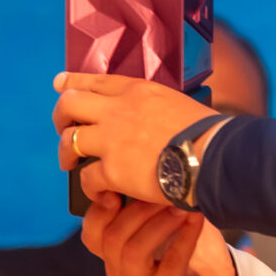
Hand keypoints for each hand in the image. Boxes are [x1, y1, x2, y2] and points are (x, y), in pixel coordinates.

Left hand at [52, 73, 218, 204]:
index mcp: (138, 91)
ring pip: (68, 140)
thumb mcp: (178, 104)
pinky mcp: (113, 170)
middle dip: (61, 117)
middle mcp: (118, 110)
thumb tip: (151, 121)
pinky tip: (100, 195)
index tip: (60, 84)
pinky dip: (90, 188)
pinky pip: (86, 178)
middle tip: (64, 129)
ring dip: (66, 154)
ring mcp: (112, 140)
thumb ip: (155, 108)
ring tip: (71, 164)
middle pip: (70, 104)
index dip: (73, 82)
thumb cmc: (208, 134)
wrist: (215, 157)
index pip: (95, 81)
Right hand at [83, 192, 239, 275]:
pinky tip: (196, 218)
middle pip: (110, 238)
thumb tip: (151, 169)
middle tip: (161, 188)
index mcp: (113, 260)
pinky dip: (184, 236)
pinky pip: (170, 263)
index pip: (91, 233)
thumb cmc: (186, 259)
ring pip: (132, 251)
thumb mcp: (162, 233)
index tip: (120, 183)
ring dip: (157, 222)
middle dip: (136, 208)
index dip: (100, 208)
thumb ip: (149, 209)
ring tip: (180, 204)